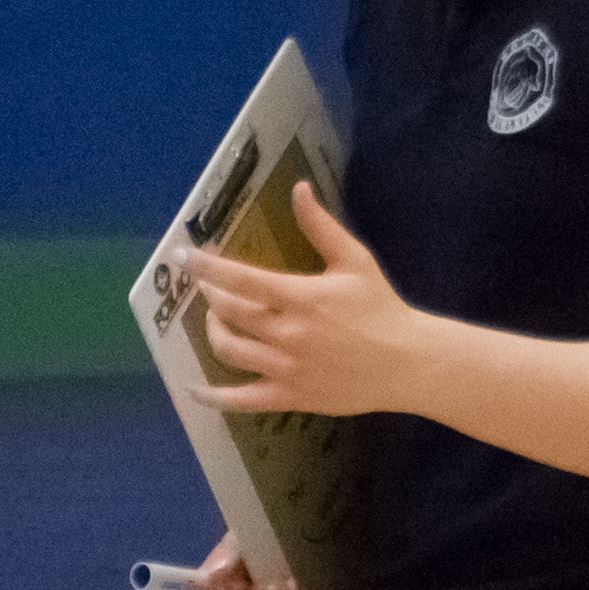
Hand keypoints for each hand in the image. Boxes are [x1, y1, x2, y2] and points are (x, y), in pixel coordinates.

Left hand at [192, 182, 438, 419]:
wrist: (406, 362)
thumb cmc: (381, 308)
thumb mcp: (354, 260)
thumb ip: (321, 226)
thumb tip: (298, 189)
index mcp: (300, 297)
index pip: (240, 279)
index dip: (206, 266)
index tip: (183, 256)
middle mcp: (287, 333)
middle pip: (229, 313)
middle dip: (209, 294)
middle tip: (205, 285)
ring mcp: (285, 368)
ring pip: (229, 351)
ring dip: (212, 332)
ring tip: (214, 319)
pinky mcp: (289, 396)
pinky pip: (240, 400)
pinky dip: (212, 397)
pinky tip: (192, 389)